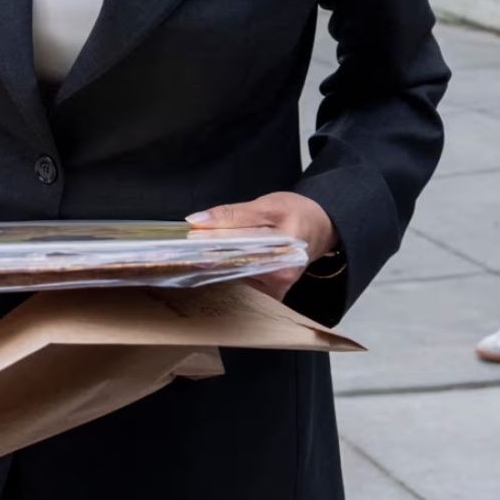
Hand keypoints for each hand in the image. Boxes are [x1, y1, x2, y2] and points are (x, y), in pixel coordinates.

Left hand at [186, 191, 337, 301]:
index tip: (187, 240)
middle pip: (234, 266)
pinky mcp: (271, 294)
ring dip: (212, 267)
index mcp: (285, 248)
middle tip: (179, 252)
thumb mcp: (267, 205)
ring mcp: (277, 287)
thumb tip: (198, 221)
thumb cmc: (296, 214)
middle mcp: (282, 273)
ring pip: (235, 277)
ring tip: (189, 257)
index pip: (238, 246)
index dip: (211, 242)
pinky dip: (224, 275)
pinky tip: (209, 267)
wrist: (320, 228)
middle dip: (206, 257)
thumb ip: (232, 214)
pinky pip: (241, 285)